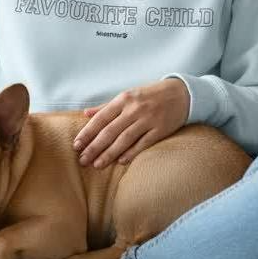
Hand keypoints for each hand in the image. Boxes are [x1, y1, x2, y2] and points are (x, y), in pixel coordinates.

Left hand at [73, 79, 189, 168]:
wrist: (181, 93)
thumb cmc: (150, 95)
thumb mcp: (128, 95)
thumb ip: (106, 106)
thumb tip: (86, 113)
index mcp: (123, 99)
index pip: (101, 118)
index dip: (87, 132)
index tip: (76, 145)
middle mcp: (134, 109)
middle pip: (110, 131)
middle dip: (94, 147)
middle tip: (82, 160)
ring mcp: (148, 120)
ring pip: (124, 139)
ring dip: (109, 154)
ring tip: (97, 165)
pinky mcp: (160, 130)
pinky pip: (143, 144)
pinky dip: (131, 153)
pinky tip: (120, 162)